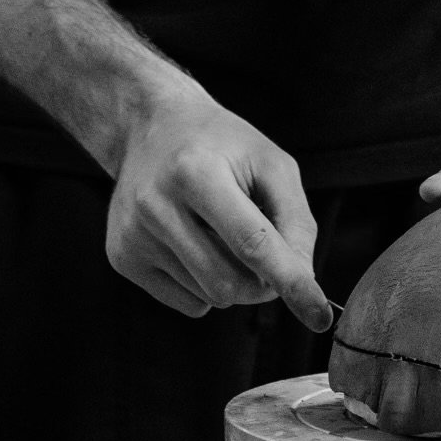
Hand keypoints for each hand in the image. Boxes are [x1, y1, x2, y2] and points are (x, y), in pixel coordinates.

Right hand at [103, 75, 331, 326]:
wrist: (149, 124)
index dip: (290, 281)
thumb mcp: (270, 162)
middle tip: (264, 251)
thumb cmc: (219, 143)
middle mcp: (156, 204)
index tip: (319, 315)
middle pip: (231, 281)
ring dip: (232, 279)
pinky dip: (204, 285)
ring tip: (219, 233)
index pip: (252, 243)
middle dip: (262, 282)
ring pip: (211, 296)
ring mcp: (133, 234)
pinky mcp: (121, 256)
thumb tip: (303, 281)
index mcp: (195, 172)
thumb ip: (296, 220)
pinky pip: (187, 303)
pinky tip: (194, 244)